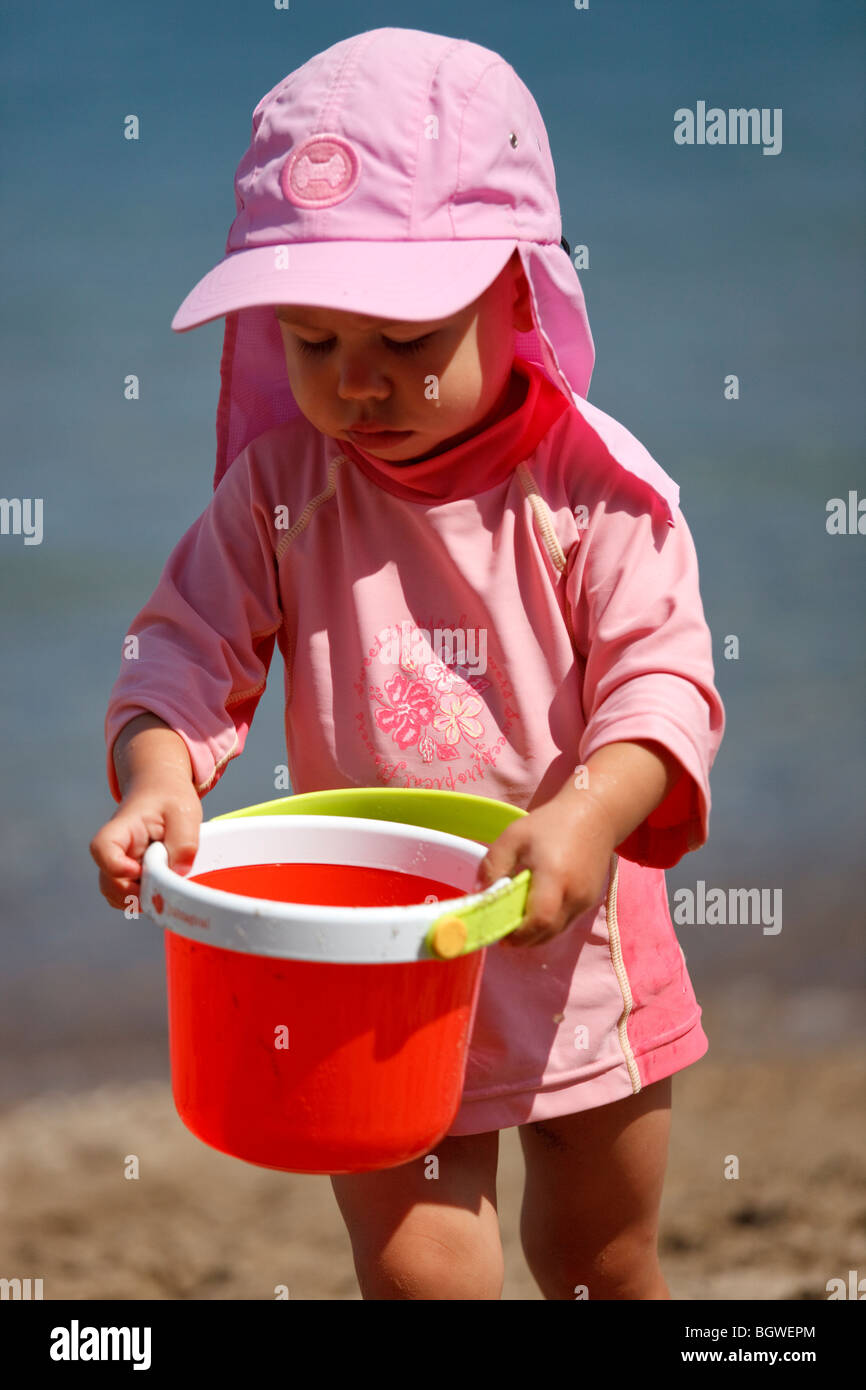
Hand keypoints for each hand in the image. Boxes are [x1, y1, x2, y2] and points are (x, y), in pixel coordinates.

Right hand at [89, 775, 202, 911]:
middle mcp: (114, 850)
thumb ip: (184, 843)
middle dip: (135, 893)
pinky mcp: (129, 876)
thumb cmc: (170, 798)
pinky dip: (145, 900)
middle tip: (164, 888)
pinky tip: (164, 888)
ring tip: (166, 886)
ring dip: (141, 899)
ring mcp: (119, 865)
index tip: (140, 870)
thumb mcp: (185, 813)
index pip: (102, 848)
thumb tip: (178, 874)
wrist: (160, 791)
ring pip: (117, 895)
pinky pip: (129, 898)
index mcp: (123, 828)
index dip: (116, 866)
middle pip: (108, 882)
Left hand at [474, 793, 617, 947]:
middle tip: (503, 933)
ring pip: (557, 931)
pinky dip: (548, 924)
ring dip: (536, 934)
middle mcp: (574, 894)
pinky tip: (535, 910)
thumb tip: (480, 894)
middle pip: (547, 933)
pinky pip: (566, 922)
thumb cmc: (551, 824)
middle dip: (523, 939)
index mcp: (554, 876)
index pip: (539, 919)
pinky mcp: (590, 900)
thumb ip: (493, 865)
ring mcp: (585, 900)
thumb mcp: (514, 836)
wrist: (594, 816)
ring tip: (517, 922)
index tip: (500, 935)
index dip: (519, 934)